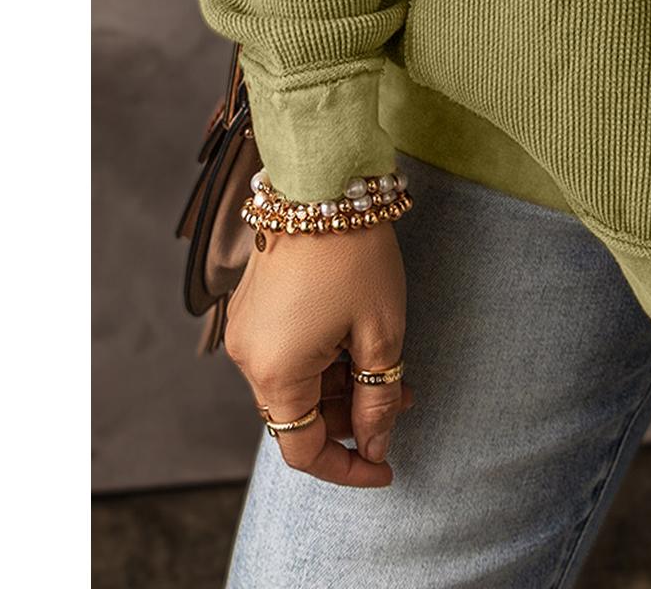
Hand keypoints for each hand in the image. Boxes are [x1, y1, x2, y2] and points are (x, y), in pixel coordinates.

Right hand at [223, 218, 413, 486]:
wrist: (321, 181)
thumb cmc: (354, 255)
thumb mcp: (380, 330)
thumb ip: (378, 397)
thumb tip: (375, 445)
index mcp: (275, 373)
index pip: (304, 450)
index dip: (347, 467)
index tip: (386, 468)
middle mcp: (247, 358)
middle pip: (299, 415)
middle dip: (353, 417)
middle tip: (404, 400)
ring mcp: (247, 329)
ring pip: (295, 382)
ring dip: (341, 386)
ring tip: (394, 368)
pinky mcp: (254, 306)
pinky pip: (287, 352)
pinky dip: (323, 359)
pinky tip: (360, 342)